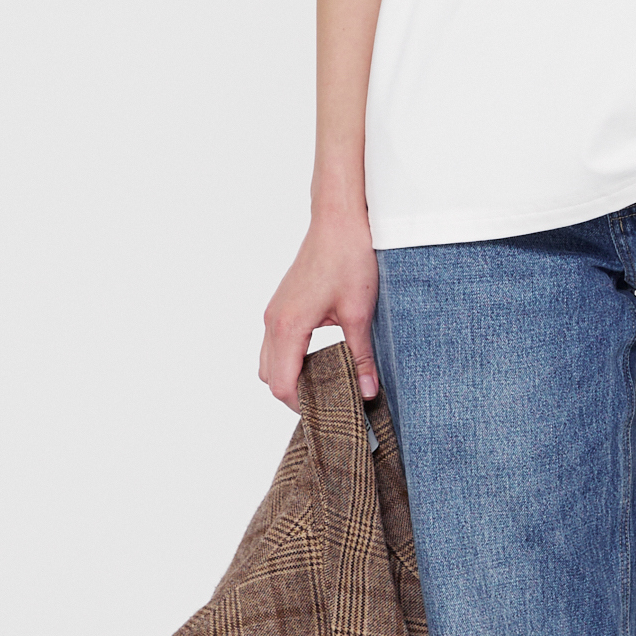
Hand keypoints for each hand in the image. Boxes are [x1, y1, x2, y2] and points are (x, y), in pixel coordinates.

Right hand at [259, 212, 379, 409]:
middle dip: (294, 396)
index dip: (301, 407)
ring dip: (290, 377)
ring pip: (269, 361)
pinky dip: (290, 359)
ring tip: (324, 385)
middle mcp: (273, 321)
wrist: (338, 220)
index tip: (329, 415)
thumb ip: (361, 357)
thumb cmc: (348, 259)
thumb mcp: (360, 313)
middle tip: (329, 404)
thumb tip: (367, 392)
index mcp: (289, 326)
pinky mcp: (281, 305)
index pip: (282, 385)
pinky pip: (275, 344)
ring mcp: (274, 312)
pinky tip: (319, 360)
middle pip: (270, 378)